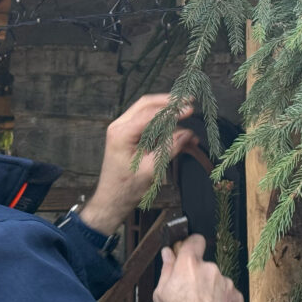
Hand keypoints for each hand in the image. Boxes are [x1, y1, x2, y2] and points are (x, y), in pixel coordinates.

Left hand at [80, 94, 197, 234]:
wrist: (111, 201)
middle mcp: (119, 126)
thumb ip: (169, 148)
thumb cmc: (126, 189)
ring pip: (147, 111)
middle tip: (189, 101)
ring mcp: (121, 129)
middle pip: (147, 105)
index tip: (190, 109)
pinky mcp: (127, 135)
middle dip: (169, 102)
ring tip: (188, 120)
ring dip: (167, 114)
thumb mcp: (151, 169)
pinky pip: (146, 123)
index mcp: (121, 133)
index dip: (172, 110)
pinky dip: (162, 125)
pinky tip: (179, 132)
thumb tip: (187, 134)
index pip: (150, 114)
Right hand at [153, 233, 244, 301]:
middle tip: (190, 297)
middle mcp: (211, 269)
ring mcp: (227, 284)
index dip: (192, 246)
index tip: (189, 253)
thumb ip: (167, 270)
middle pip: (205, 266)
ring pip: (218, 282)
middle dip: (199, 277)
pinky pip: (229, 296)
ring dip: (212, 292)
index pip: (195, 240)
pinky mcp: (239, 299)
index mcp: (189, 266)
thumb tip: (168, 253)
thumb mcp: (161, 296)